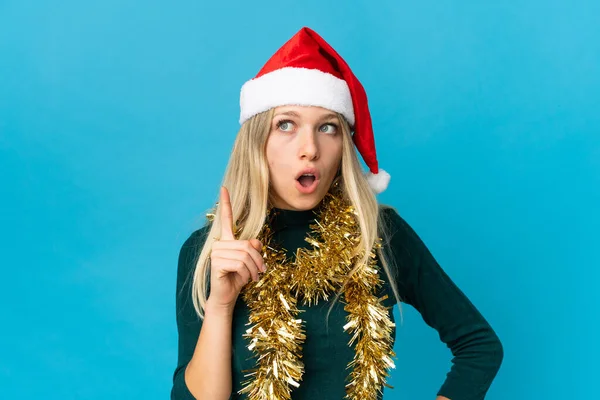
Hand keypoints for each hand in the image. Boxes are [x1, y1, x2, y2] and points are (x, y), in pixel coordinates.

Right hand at [207, 186, 265, 311]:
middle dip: (258, 260)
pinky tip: (245, 279)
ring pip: (245, 255)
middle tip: (260, 272)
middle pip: (247, 245)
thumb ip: (253, 248)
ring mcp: (216, 253)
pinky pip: (240, 264)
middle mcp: (219, 244)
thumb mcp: (251, 261)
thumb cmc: (238, 277)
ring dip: (254, 269)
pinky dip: (248, 273)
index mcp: (227, 240)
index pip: (226, 219)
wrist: (227, 296)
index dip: (225, 203)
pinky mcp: (216, 263)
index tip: (224, 188)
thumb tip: (254, 243)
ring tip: (252, 277)